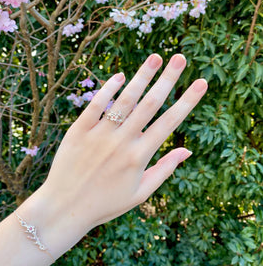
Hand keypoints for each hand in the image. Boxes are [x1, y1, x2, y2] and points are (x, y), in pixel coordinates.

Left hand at [41, 53, 206, 229]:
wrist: (64, 208)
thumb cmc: (105, 204)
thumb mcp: (140, 193)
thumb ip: (164, 169)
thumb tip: (187, 150)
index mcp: (138, 157)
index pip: (169, 123)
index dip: (187, 101)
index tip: (201, 82)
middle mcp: (121, 142)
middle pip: (149, 104)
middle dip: (168, 79)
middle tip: (180, 58)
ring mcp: (98, 134)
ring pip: (124, 99)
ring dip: (141, 76)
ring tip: (155, 57)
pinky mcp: (78, 131)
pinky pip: (95, 104)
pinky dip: (108, 88)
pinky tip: (119, 75)